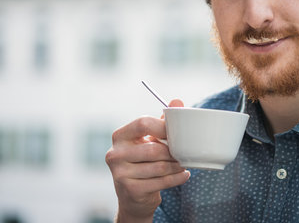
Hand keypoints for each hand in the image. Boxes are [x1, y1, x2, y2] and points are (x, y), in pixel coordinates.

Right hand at [106, 99, 188, 221]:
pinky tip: (183, 175)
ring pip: (159, 167)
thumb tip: (177, 102)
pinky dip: (177, 178)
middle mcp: (115, 154)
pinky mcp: (130, 190)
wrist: (134, 197)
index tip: (177, 133)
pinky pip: (161, 182)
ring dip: (176, 166)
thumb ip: (161, 122)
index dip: (163, 127)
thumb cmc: (143, 162)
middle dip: (172, 152)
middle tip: (184, 153)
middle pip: (153, 148)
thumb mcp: (149, 140)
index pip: (142, 123)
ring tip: (183, 163)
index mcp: (119, 136)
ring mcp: (120, 174)